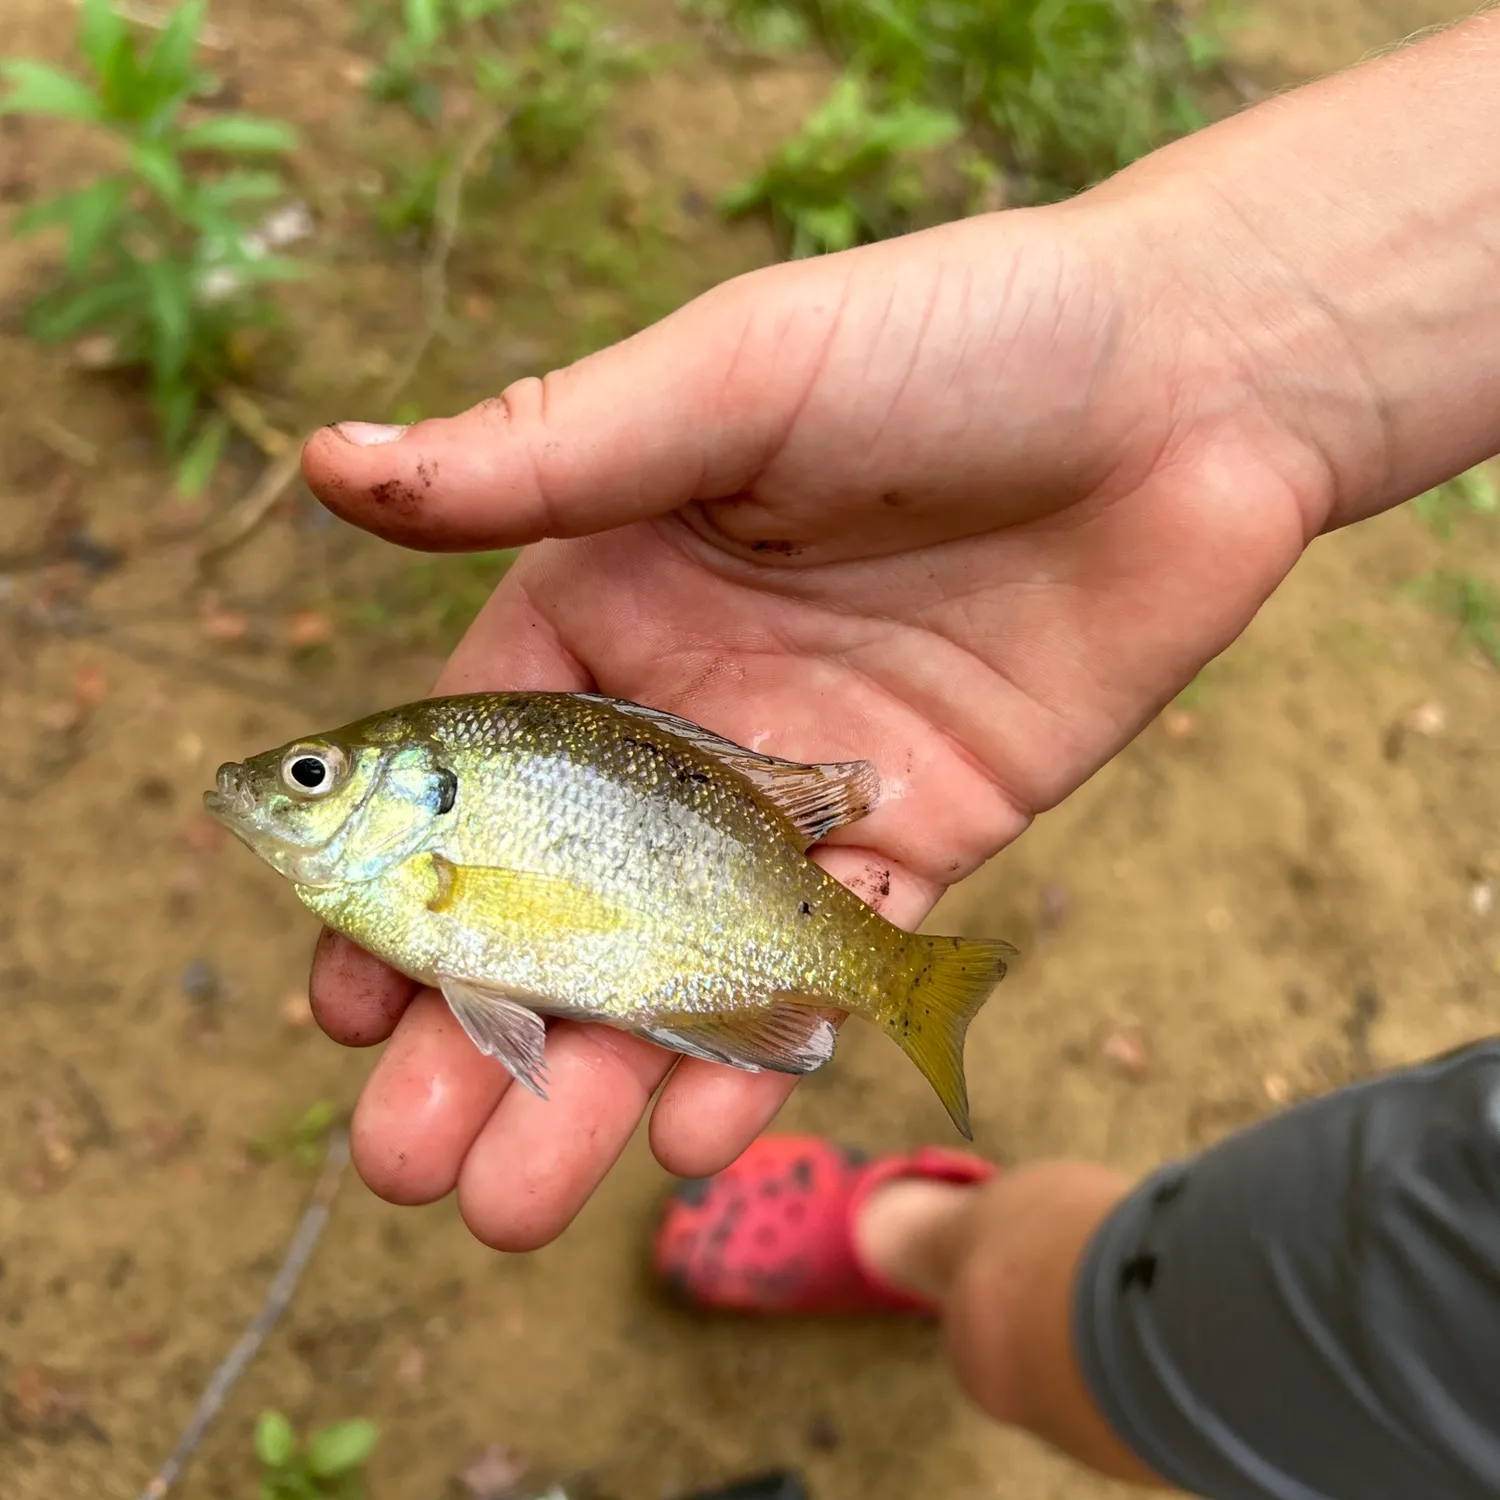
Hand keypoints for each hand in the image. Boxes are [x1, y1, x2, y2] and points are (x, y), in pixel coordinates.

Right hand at [299, 184, 1339, 1251]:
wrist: (1190, 384)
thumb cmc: (950, 337)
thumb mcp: (734, 376)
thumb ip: (545, 450)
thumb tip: (328, 462)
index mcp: (618, 599)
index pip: (479, 775)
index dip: (405, 891)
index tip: (338, 999)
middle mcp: (697, 708)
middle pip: (566, 898)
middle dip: (484, 1032)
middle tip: (401, 1160)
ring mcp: (809, 787)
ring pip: (687, 960)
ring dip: (606, 1082)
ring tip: (508, 1204)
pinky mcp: (928, 834)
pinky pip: (832, 964)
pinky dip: (768, 1048)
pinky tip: (692, 1132)